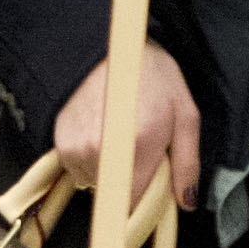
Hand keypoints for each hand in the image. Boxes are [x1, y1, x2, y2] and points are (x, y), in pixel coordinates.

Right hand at [52, 41, 200, 213]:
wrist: (106, 44)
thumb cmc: (150, 74)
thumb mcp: (183, 112)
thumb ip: (187, 162)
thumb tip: (187, 201)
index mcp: (140, 146)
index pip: (135, 204)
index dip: (145, 198)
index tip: (150, 182)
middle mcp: (104, 152)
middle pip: (116, 194)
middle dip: (129, 179)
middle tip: (139, 147)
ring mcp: (79, 148)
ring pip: (95, 181)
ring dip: (108, 168)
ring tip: (118, 135)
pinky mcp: (61, 142)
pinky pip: (77, 167)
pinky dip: (88, 157)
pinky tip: (99, 131)